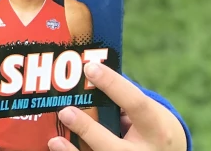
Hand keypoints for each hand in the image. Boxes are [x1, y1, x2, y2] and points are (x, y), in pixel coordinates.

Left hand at [48, 62, 186, 150]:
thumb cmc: (152, 129)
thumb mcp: (149, 114)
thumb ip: (122, 101)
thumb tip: (86, 76)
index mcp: (156, 129)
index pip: (136, 104)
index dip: (113, 85)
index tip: (89, 68)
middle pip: (115, 147)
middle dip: (88, 130)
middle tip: (65, 112)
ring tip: (54, 140)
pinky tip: (58, 149)